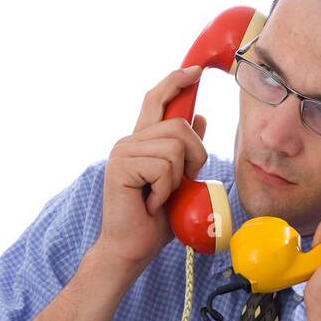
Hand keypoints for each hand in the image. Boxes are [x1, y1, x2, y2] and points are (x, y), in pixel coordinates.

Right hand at [96, 66, 208, 274]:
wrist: (131, 250)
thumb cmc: (154, 222)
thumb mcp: (179, 182)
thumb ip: (186, 152)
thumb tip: (200, 118)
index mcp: (141, 142)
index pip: (157, 99)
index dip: (176, 81)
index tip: (196, 70)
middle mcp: (129, 141)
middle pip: (179, 125)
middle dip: (194, 156)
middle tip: (181, 184)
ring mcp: (122, 152)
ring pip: (174, 147)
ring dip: (178, 178)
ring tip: (160, 197)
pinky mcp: (120, 166)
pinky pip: (162, 167)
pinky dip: (165, 190)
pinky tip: (150, 204)